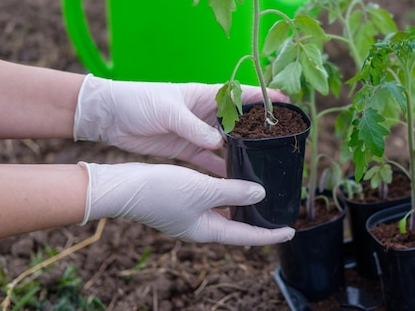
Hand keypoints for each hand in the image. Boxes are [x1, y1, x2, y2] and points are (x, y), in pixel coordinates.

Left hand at [73, 75, 287, 174]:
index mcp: (204, 96)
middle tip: (280, 141)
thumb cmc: (139, 100)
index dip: (264, 97)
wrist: (110, 115)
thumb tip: (218, 143)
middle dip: (258, 130)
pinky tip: (235, 180)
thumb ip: (193, 127)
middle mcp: (204, 114)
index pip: (241, 94)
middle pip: (238, 122)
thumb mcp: (167, 110)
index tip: (286, 103)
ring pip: (226, 144)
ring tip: (263, 165)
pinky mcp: (185, 149)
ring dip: (241, 153)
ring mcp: (195, 132)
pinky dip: (220, 169)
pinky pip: (208, 161)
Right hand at [79, 162, 294, 245]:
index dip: (270, 235)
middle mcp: (201, 226)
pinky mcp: (183, 202)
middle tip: (278, 210)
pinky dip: (226, 192)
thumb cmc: (160, 191)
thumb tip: (261, 195)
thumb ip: (233, 192)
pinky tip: (233, 179)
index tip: (290, 231)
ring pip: (225, 212)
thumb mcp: (203, 190)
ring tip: (262, 194)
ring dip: (242, 204)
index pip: (247, 237)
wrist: (124, 187)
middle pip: (237, 226)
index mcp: (207, 231)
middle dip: (258, 220)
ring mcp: (191, 215)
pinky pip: (213, 199)